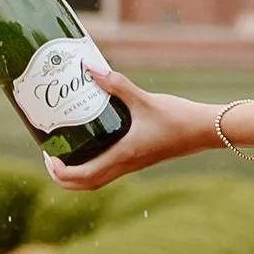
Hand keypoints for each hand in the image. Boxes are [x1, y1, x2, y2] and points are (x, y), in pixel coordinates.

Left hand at [44, 65, 220, 186]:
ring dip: (76, 175)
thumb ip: (116, 84)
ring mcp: (133, 165)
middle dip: (63, 177)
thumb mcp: (144, 99)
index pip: (84, 176)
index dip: (61, 172)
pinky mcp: (139, 159)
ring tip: (63, 154)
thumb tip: (90, 68)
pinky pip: (108, 171)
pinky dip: (92, 167)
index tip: (48, 157)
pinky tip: (90, 145)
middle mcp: (126, 165)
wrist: (205, 130)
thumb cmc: (177, 117)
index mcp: (124, 155)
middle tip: (49, 157)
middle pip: (86, 185)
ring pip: (97, 181)